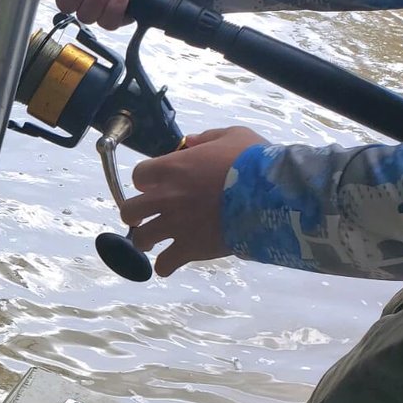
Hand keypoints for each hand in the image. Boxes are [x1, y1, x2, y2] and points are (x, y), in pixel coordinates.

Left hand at [121, 127, 267, 276]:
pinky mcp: (189, 248)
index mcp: (172, 169)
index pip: (139, 175)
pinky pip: (164, 265)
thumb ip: (206, 139)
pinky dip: (165, 266)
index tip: (155, 185)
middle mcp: (166, 198)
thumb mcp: (233, 136)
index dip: (145, 181)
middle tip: (143, 217)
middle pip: (130, 210)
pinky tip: (170, 263)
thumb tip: (190, 142)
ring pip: (141, 239)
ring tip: (153, 243)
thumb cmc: (254, 161)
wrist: (272, 194)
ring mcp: (175, 225)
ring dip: (145, 241)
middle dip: (135, 215)